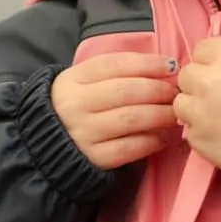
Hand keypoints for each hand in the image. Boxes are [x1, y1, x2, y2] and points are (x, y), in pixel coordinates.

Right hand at [51, 53, 179, 169]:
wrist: (45, 144)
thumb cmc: (77, 107)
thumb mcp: (83, 83)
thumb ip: (115, 73)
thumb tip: (162, 69)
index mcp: (74, 79)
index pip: (115, 64)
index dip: (147, 63)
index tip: (171, 66)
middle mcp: (76, 104)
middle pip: (126, 91)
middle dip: (158, 90)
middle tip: (175, 93)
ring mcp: (84, 132)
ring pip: (131, 119)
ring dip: (160, 115)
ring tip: (174, 114)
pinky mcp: (93, 158)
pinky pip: (129, 148)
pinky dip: (150, 141)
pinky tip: (162, 137)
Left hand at [174, 39, 220, 182]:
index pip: (202, 50)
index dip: (211, 63)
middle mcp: (208, 80)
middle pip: (187, 75)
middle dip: (199, 85)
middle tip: (220, 100)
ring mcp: (200, 111)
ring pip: (181, 104)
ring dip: (195, 109)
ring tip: (219, 121)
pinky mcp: (198, 139)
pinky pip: (189, 132)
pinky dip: (203, 135)